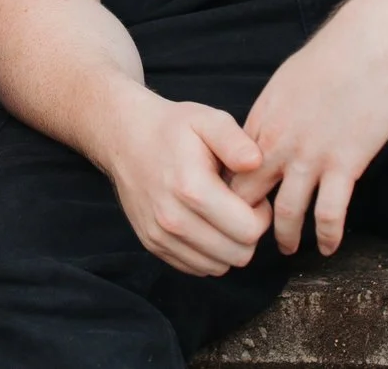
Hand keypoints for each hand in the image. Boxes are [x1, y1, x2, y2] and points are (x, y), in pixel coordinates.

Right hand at [97, 85, 271, 276]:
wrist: (125, 137)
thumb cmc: (172, 128)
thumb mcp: (208, 119)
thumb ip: (236, 140)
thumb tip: (256, 163)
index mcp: (191, 188)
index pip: (249, 230)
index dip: (262, 214)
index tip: (253, 196)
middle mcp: (172, 219)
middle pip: (238, 254)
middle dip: (248, 232)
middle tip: (240, 205)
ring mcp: (159, 235)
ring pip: (218, 267)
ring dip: (228, 245)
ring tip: (221, 213)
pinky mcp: (152, 244)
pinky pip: (196, 268)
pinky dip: (208, 252)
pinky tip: (204, 223)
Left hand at [233, 11, 387, 256]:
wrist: (364, 49)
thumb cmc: (327, 60)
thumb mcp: (282, 85)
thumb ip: (270, 115)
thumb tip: (263, 132)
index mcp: (260, 123)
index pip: (230, 169)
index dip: (226, 193)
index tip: (228, 207)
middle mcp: (277, 144)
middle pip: (247, 195)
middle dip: (242, 221)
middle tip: (245, 239)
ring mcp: (309, 157)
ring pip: (287, 212)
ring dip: (284, 237)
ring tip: (286, 250)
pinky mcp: (344, 166)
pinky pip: (330, 213)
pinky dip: (327, 236)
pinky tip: (328, 247)